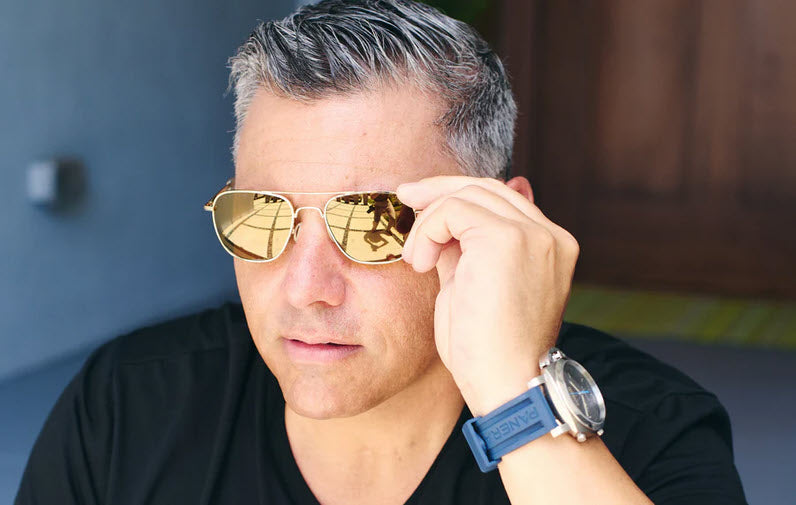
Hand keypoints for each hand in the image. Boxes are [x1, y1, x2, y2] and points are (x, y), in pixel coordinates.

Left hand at [397, 176, 579, 415]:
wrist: (505, 385)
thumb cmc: (486, 350)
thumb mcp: (473, 286)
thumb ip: (466, 249)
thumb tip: (445, 218)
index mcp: (549, 247)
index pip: (502, 200)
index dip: (457, 196)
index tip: (421, 200)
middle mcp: (550, 236)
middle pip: (487, 188)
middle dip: (439, 190)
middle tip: (404, 196)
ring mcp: (534, 235)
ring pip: (468, 194)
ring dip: (430, 220)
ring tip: (415, 259)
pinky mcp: (507, 239)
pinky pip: (455, 209)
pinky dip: (428, 230)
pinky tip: (420, 263)